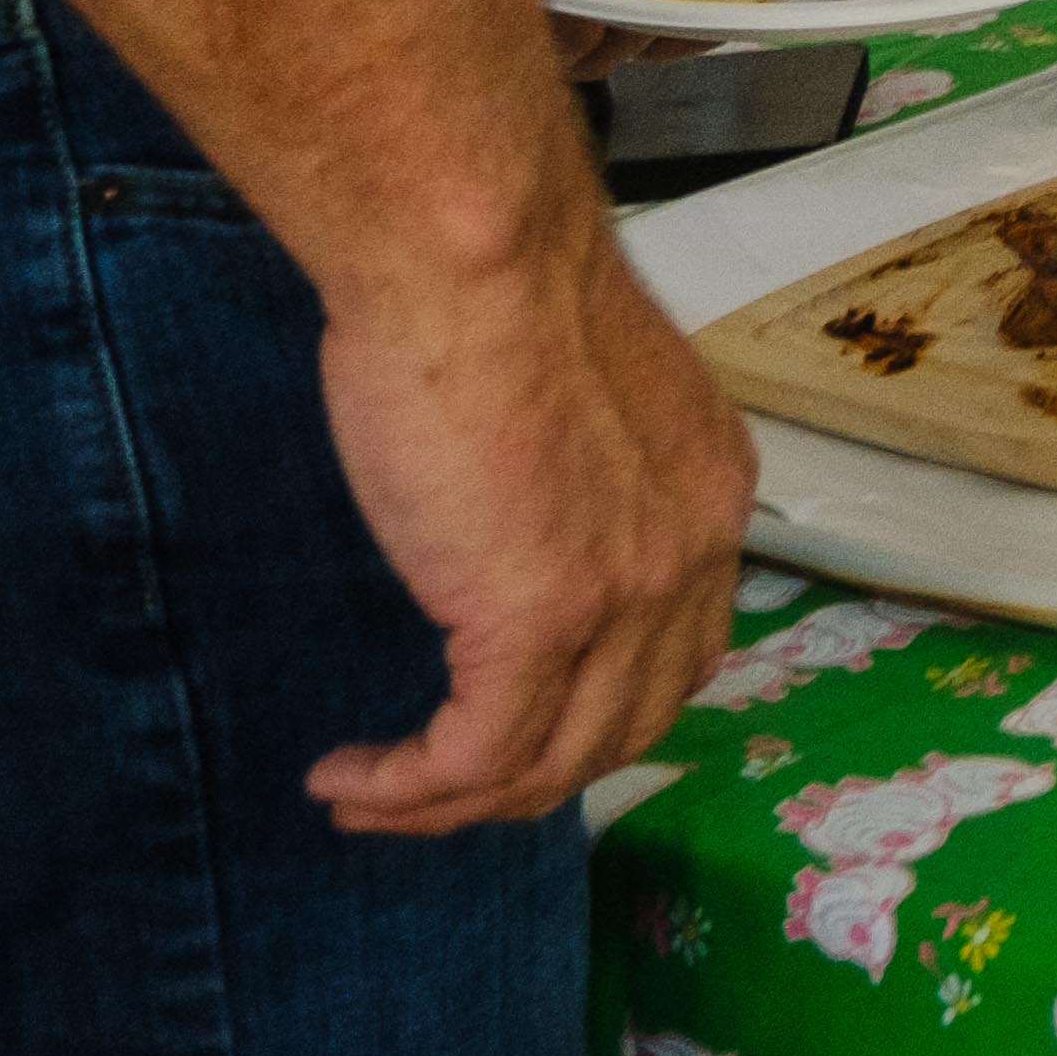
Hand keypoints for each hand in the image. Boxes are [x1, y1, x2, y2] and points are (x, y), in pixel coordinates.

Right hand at [304, 222, 756, 831]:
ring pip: (554, 761)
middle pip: (628, 723)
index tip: (506, 726)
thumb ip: (574, 474)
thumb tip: (520, 522)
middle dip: (526, 777)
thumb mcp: (572, 399)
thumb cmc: (492, 290)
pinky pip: (481, 756)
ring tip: (368, 798)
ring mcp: (627, 594)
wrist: (473, 252)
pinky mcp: (541, 619)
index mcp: (709, 493)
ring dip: (452, 802)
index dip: (595, 709)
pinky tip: (348, 777)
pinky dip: (410, 787)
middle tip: (428, 787)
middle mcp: (694, 553)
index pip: (679, 650)